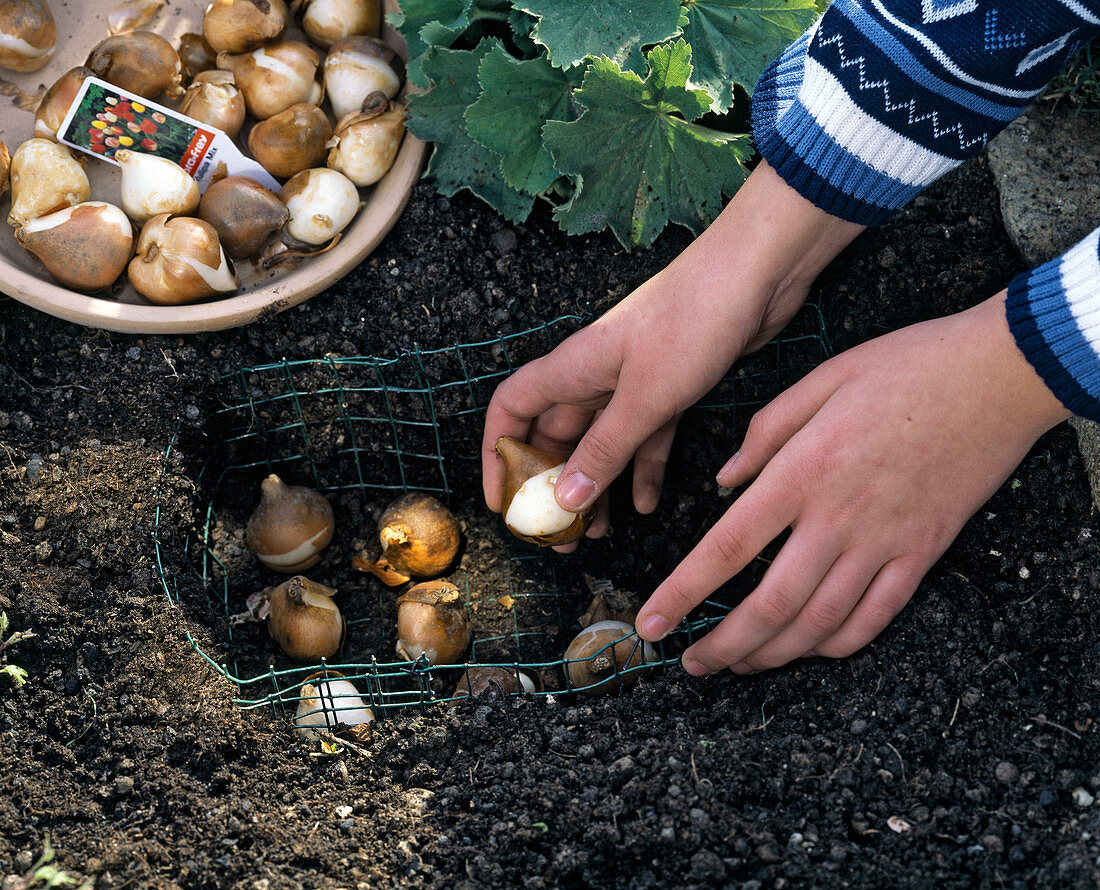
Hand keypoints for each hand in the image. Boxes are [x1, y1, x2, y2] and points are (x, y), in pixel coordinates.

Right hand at [481, 162, 864, 538]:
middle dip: (554, 488)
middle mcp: (594, 376)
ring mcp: (633, 381)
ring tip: (597, 534)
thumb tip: (565, 500)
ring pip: (602, 444)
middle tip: (559, 536)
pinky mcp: (671, 387)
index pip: (511, 409)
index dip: (498, 455)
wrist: (756, 273)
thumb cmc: (692, 321)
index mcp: (572, 369)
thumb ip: (604, 451)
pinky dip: (643, 469)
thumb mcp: (644, 398)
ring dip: (597, 487)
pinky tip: (646, 504)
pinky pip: (646, 438)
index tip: (502, 500)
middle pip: (555, 437)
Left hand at [634, 293, 1070, 672]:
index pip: (728, 547)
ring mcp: (885, 542)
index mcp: (802, 472)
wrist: (999, 374)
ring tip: (739, 665)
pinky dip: (838, 643)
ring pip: (820, 622)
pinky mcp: (923, 553)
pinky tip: (810, 649)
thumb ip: (763, 433)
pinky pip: (876, 616)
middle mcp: (838, 518)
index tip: (652, 623)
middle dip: (724, 645)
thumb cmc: (906, 366)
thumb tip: (723, 481)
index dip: (684, 593)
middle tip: (692, 664)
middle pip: (770, 604)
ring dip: (773, 654)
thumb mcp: (820, 379)